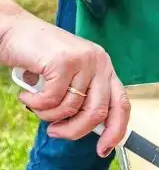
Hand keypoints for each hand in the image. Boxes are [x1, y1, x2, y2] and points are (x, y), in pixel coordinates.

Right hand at [0, 1, 129, 157]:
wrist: (16, 31)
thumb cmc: (40, 58)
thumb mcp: (68, 78)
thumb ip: (81, 97)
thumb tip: (88, 130)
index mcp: (104, 68)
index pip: (121, 104)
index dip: (116, 130)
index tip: (104, 149)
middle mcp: (100, 62)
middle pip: (98, 111)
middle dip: (75, 130)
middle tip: (55, 132)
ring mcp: (84, 60)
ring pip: (71, 108)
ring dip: (48, 115)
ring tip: (35, 103)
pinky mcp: (64, 61)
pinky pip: (52, 100)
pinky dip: (35, 103)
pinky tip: (27, 94)